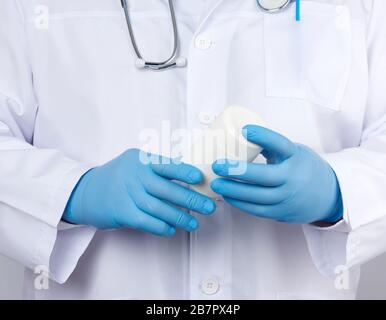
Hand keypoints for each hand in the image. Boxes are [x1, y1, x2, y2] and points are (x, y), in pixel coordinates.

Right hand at [63, 149, 215, 235]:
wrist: (85, 191)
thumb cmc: (117, 177)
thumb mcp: (134, 164)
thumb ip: (156, 169)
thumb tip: (188, 179)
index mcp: (140, 160)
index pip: (167, 165)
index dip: (185, 172)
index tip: (201, 179)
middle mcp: (133, 175)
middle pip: (166, 189)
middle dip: (190, 199)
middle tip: (208, 207)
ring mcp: (126, 194)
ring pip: (158, 207)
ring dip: (178, 217)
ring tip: (193, 223)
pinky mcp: (120, 212)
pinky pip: (145, 221)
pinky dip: (160, 226)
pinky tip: (171, 229)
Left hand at [211, 125, 342, 223]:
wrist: (329, 196)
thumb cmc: (305, 169)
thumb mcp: (294, 152)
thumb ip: (271, 147)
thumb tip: (241, 136)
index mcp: (296, 157)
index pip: (280, 144)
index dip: (263, 136)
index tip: (245, 130)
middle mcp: (293, 178)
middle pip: (263, 175)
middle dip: (237, 171)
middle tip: (217, 165)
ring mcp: (287, 197)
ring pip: (257, 196)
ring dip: (233, 190)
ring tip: (216, 183)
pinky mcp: (281, 212)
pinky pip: (257, 209)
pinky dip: (240, 203)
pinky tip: (227, 196)